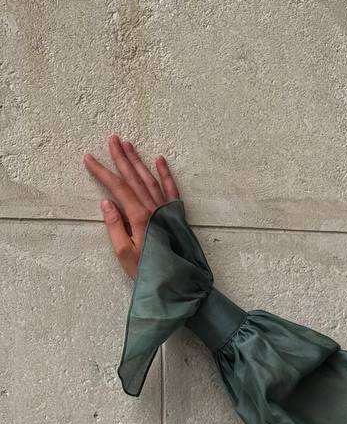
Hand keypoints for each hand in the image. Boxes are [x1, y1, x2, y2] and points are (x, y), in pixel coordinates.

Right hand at [82, 134, 181, 279]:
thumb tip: (106, 202)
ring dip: (139, 161)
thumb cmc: (148, 272)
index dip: (102, 172)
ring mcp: (166, 210)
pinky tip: (160, 160)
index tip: (89, 158)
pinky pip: (171, 190)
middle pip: (134, 178)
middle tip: (112, 139)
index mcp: (139, 217)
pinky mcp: (176, 215)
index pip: (118, 188)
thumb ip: (115, 226)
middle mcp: (154, 209)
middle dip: (122, 158)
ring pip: (150, 179)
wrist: (179, 283)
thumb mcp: (124, 253)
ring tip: (129, 145)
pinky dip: (165, 174)